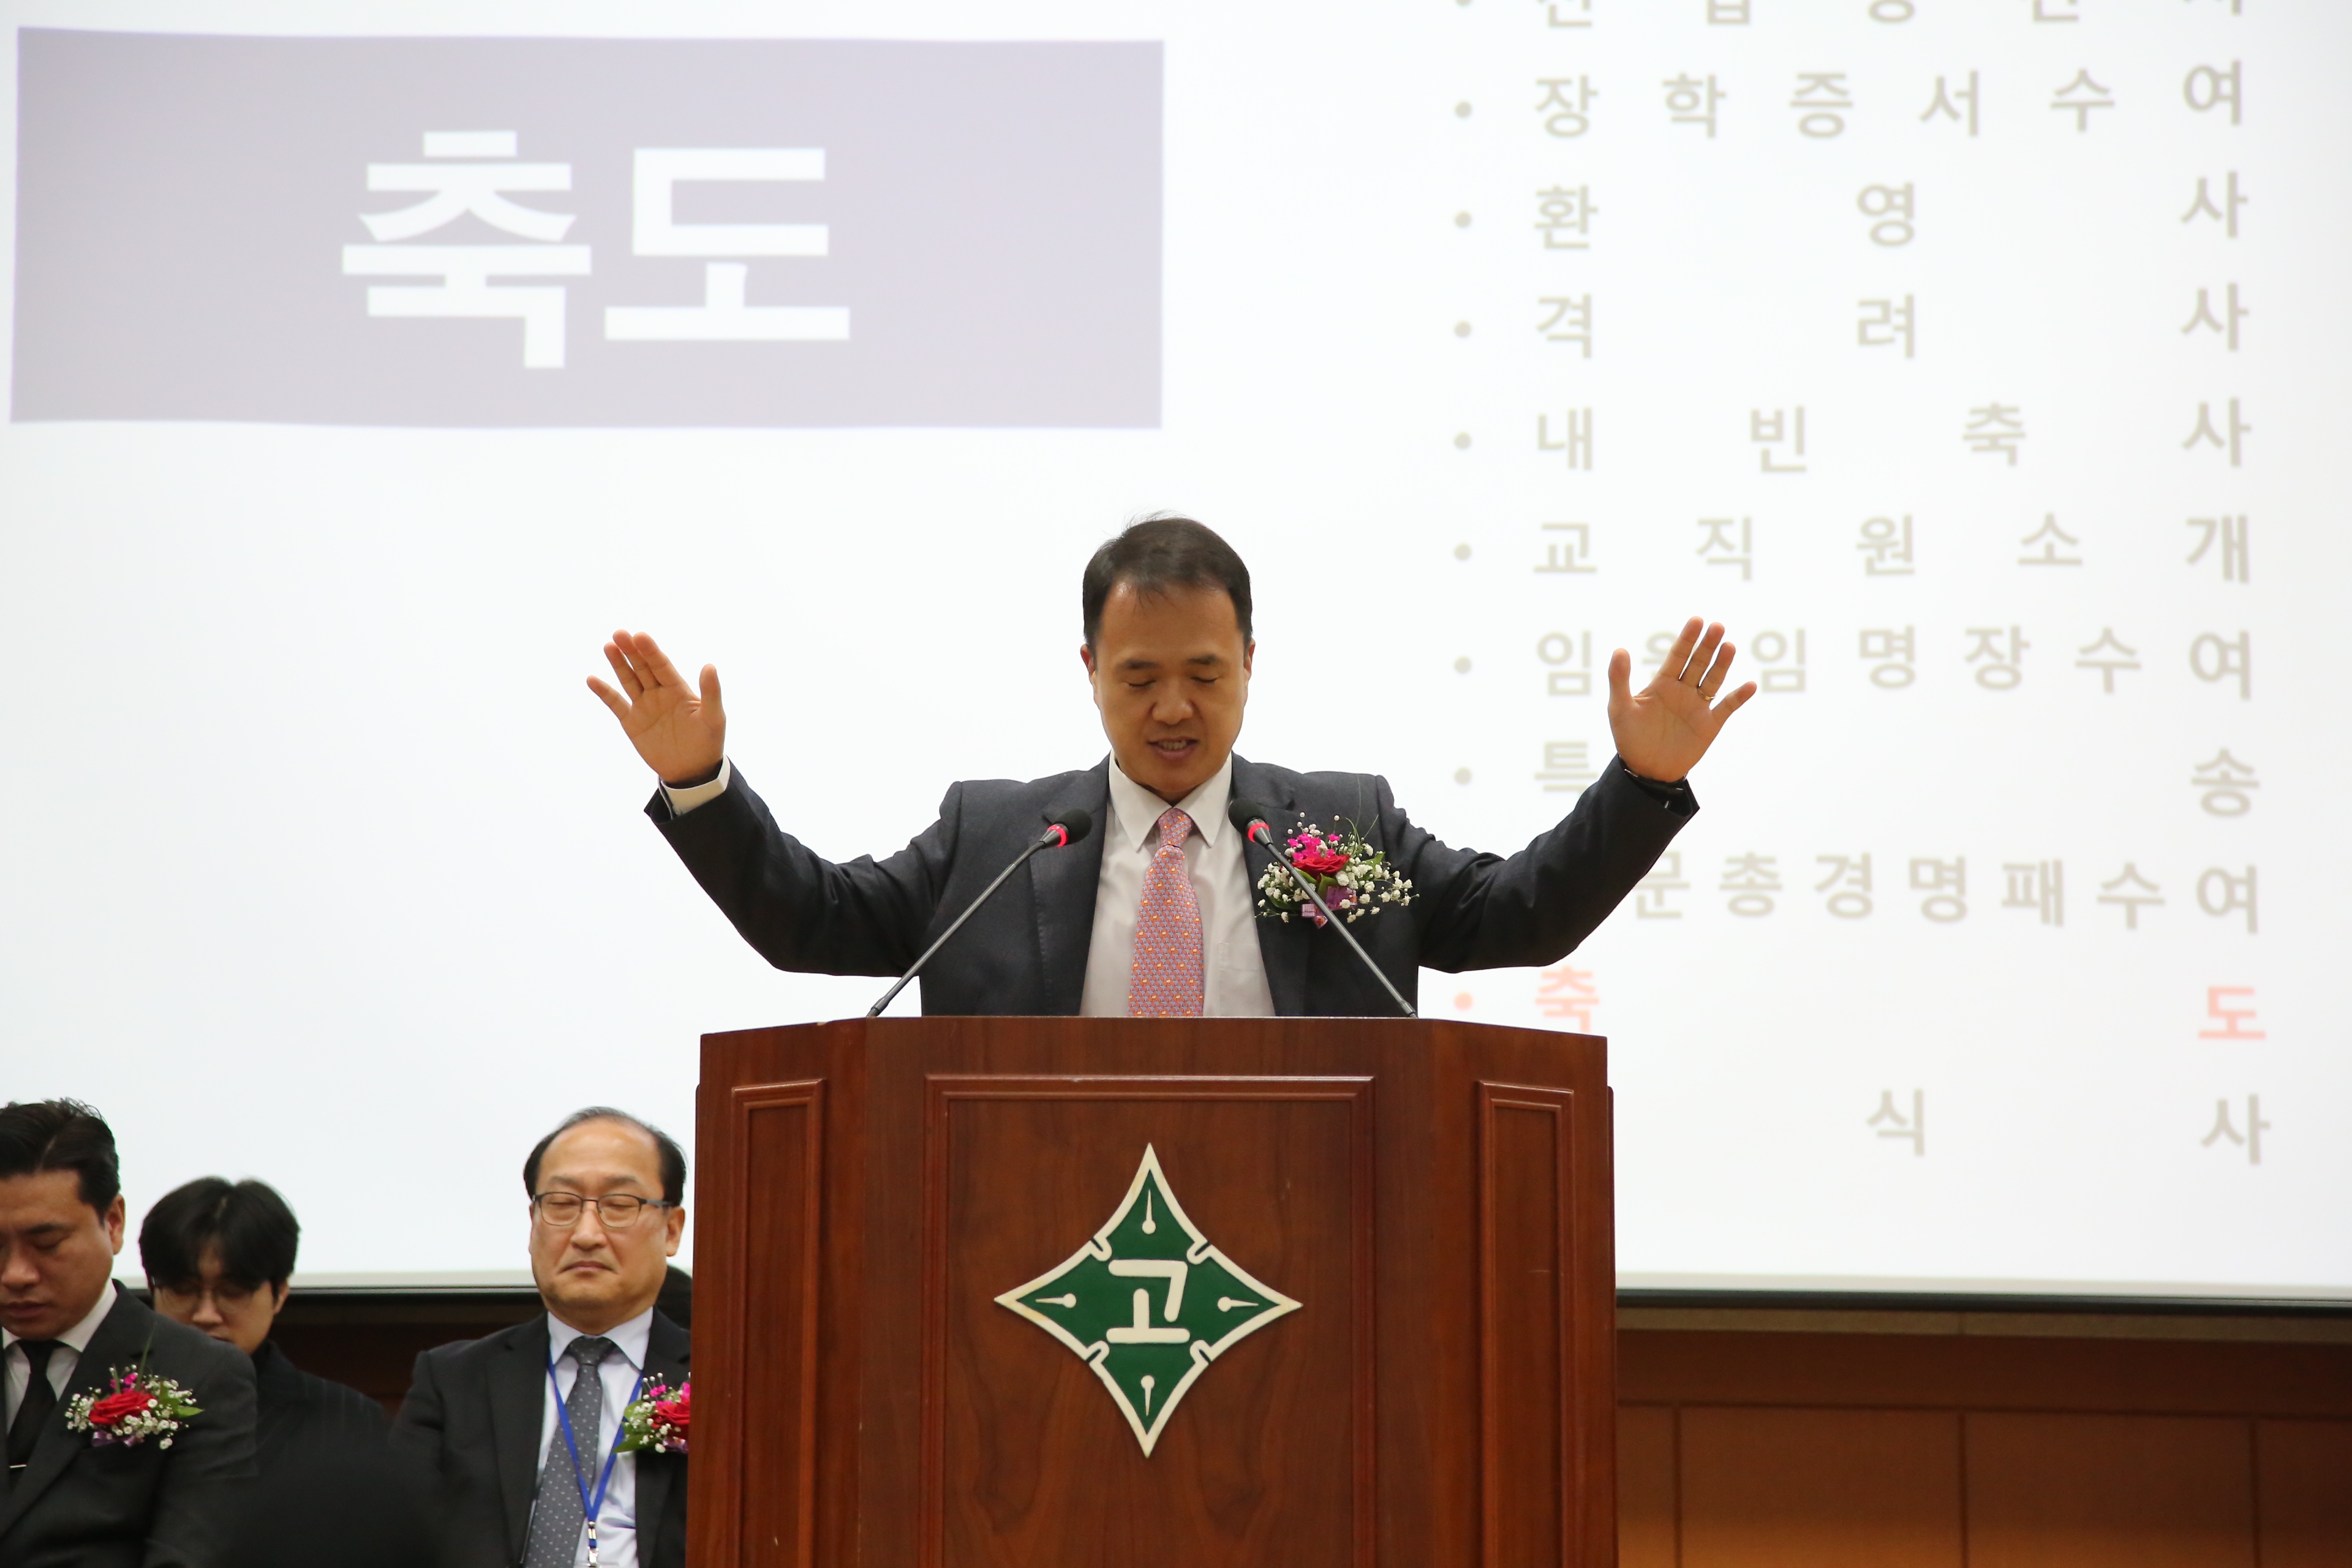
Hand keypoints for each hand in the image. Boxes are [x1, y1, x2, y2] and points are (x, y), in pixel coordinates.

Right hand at [587, 630, 726, 784]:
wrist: (692, 771)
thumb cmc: (708, 742)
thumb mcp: (713, 718)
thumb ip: (711, 693)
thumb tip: (710, 666)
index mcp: (679, 689)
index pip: (662, 665)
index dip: (651, 651)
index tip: (640, 635)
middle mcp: (659, 693)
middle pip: (643, 668)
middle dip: (632, 651)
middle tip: (619, 633)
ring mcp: (644, 706)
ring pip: (629, 680)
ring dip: (619, 664)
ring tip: (609, 646)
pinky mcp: (632, 722)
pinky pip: (616, 704)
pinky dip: (604, 692)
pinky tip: (592, 679)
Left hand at [1605, 617, 1756, 783]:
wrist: (1645, 770)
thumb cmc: (1629, 738)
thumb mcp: (1619, 708)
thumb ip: (1619, 679)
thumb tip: (1619, 649)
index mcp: (1662, 684)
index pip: (1677, 656)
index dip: (1687, 639)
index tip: (1697, 620)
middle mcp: (1683, 690)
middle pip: (1698, 663)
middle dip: (1707, 646)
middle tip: (1717, 626)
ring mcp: (1698, 706)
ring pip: (1713, 680)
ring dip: (1722, 664)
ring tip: (1729, 646)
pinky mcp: (1710, 724)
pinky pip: (1727, 707)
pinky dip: (1739, 697)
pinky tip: (1749, 685)